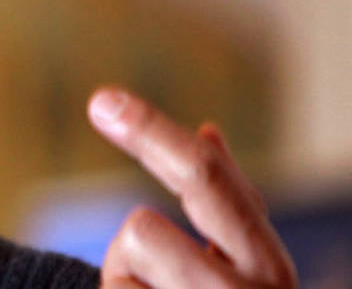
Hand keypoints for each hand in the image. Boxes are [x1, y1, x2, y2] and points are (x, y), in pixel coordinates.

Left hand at [88, 86, 297, 287]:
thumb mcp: (232, 265)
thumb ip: (221, 205)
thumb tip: (209, 130)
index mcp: (268, 264)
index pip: (215, 178)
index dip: (158, 130)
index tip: (106, 100)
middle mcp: (257, 287)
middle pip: (199, 180)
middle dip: (151, 134)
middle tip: (102, 102)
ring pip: (140, 234)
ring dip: (123, 267)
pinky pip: (114, 285)